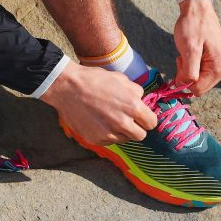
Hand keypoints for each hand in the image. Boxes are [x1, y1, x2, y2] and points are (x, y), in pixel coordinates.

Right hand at [41, 60, 156, 145]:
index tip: (141, 116)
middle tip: (127, 119)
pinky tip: (100, 122)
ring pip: (125, 140)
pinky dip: (108, 134)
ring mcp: (109, 134)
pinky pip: (109, 141)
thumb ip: (135, 91)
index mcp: (133, 107)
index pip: (152, 123)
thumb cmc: (94, 80)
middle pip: (141, 136)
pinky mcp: (96, 139)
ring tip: (111, 119)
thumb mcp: (120, 79)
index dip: (147, 118)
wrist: (68, 88)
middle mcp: (123, 123)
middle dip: (137, 128)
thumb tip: (141, 99)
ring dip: (122, 132)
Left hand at [174, 0, 220, 95]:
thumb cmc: (193, 26)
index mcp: (220, 67)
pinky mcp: (217, 61)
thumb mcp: (189, 49)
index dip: (184, 80)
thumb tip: (184, 86)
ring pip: (198, 80)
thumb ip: (188, 72)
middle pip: (199, 86)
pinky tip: (191, 53)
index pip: (198, 89)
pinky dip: (192, 65)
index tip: (181, 62)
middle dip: (187, 74)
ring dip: (188, 69)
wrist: (198, 9)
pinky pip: (201, 73)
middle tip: (184, 56)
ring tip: (188, 52)